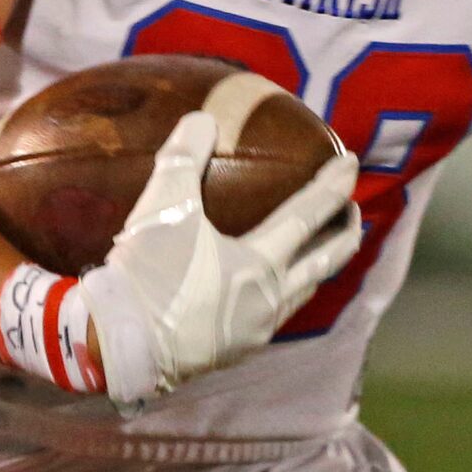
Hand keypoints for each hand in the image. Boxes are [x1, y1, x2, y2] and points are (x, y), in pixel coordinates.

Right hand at [80, 112, 361, 402]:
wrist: (116, 347)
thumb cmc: (145, 276)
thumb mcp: (162, 208)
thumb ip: (183, 158)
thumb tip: (201, 119)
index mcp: (260, 264)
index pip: (310, 216)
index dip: (334, 186)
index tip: (353, 162)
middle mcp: (269, 300)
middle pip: (325, 262)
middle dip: (346, 234)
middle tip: (355, 210)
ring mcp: (255, 331)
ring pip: (302, 293)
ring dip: (317, 266)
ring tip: (318, 248)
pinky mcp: (233, 352)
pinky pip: (273, 315)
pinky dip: (285, 292)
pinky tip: (269, 286)